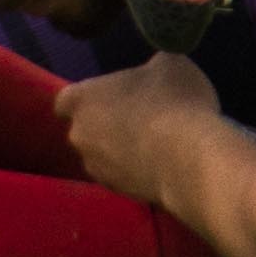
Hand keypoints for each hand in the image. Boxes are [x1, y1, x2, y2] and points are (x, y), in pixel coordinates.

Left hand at [55, 49, 221, 204]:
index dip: (90, 98)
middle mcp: (78, 134)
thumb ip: (152, 66)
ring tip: (155, 145)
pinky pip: (122, 177)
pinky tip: (161, 165)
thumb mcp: (170, 64)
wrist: (189, 160)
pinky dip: (136, 172)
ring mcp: (96, 167)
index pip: (67, 100)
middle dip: (105, 126)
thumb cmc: (173, 102)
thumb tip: (156, 70)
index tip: (114, 98)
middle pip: (85, 128)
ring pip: (102, 156)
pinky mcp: (118, 192)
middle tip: (140, 120)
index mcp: (80, 98)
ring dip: (120, 151)